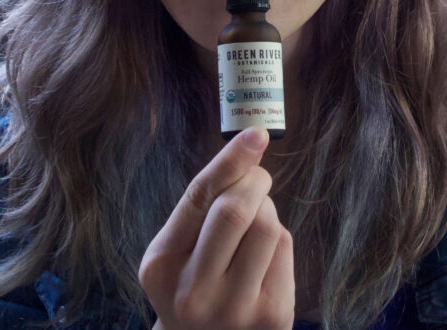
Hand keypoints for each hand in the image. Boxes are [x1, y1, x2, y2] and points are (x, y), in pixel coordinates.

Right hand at [139, 127, 294, 329]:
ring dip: (267, 209)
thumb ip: (202, 205)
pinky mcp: (273, 316)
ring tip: (255, 223)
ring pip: (267, 226)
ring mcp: (234, 309)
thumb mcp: (178, 249)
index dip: (230, 160)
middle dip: (253, 181)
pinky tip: (263, 255)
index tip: (256, 134)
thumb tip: (249, 150)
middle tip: (257, 179)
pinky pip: (285, 248)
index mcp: (161, 265)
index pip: (198, 198)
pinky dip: (278, 238)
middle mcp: (193, 292)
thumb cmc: (193, 283)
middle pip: (235, 209)